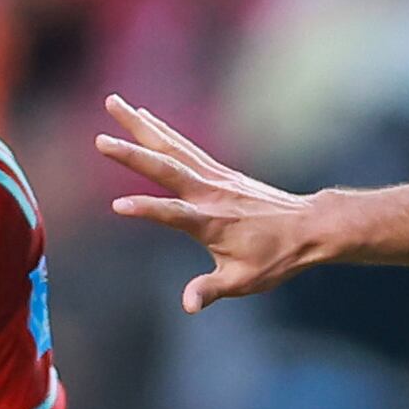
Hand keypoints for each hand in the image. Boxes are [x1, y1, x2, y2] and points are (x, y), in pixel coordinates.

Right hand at [94, 99, 324, 311]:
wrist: (309, 227)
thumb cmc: (277, 258)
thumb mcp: (243, 281)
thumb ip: (210, 290)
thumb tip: (187, 306)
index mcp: (212, 222)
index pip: (174, 214)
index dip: (148, 211)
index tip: (118, 206)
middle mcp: (211, 193)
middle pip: (167, 168)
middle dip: (132, 154)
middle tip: (99, 138)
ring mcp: (216, 178)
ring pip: (173, 147)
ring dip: (141, 125)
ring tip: (114, 102)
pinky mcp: (220, 172)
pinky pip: (186, 147)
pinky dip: (164, 130)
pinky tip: (146, 116)